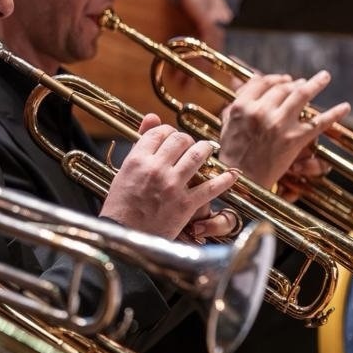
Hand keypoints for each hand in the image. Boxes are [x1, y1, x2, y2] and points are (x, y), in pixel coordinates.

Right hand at [100, 112, 238, 237]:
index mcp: (137, 159)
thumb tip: (152, 116)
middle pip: (180, 139)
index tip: (170, 138)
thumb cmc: (121, 205)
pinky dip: (225, 179)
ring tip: (208, 149)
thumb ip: (140, 143)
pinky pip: (211, 187)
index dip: (167, 131)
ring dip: (205, 149)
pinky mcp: (186, 204)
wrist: (125, 236)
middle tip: (189, 145)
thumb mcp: (124, 171)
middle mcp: (156, 169)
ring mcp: (173, 186)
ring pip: (197, 155)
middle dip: (186, 139)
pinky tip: (231, 174)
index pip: (159, 132)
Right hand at [216, 72, 348, 187]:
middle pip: (282, 88)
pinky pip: (318, 123)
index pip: (262, 83)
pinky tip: (345, 107)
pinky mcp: (294, 139)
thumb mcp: (228, 124)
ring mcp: (279, 124)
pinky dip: (334, 114)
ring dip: (316, 84)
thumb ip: (237, 103)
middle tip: (303, 82)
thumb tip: (248, 84)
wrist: (242, 179)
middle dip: (294, 83)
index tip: (285, 79)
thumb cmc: (233, 153)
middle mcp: (261, 112)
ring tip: (324, 77)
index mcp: (242, 107)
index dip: (276, 78)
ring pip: (301, 95)